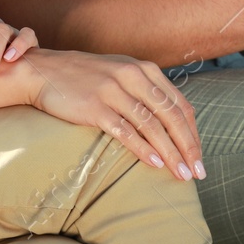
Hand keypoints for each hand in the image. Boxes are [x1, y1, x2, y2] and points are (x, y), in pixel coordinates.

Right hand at [17, 48, 203, 180]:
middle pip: (171, 116)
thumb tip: (175, 120)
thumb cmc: (86, 76)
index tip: (198, 156)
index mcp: (144, 69)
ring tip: (181, 174)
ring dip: (170, 154)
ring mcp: (114, 91)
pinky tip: (154, 164)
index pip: (180, 104)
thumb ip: (147, 90)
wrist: (45, 71)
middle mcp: (133, 76)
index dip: (192, 132)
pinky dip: (143, 149)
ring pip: (152, 126)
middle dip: (188, 147)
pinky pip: (126, 131)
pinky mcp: (96, 107)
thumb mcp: (121, 72)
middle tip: (197, 171)